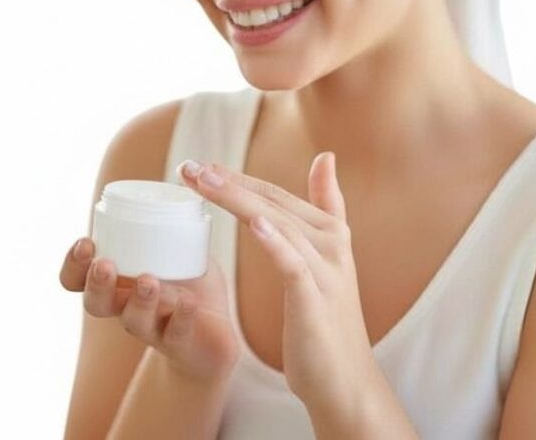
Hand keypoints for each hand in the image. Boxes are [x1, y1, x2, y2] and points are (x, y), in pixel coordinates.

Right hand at [58, 228, 238, 384]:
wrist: (215, 335)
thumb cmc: (189, 284)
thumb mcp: (179, 245)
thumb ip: (177, 216)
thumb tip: (190, 169)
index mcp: (116, 282)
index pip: (77, 278)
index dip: (73, 264)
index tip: (85, 242)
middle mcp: (125, 307)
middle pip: (94, 303)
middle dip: (96, 282)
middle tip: (105, 263)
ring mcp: (152, 328)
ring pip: (132, 321)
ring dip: (138, 300)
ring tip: (149, 280)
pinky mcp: (180, 344)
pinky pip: (175, 334)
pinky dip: (180, 317)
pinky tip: (188, 302)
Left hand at [179, 155, 376, 429]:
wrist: (345, 380)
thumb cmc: (328, 319)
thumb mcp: (328, 258)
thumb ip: (329, 205)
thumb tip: (326, 156)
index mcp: (330, 232)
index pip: (276, 194)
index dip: (239, 177)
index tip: (199, 164)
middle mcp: (331, 245)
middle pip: (273, 204)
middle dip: (229, 183)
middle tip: (189, 167)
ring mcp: (326, 272)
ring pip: (278, 225)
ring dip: (239, 200)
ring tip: (206, 182)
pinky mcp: (316, 301)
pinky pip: (293, 265)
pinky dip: (274, 241)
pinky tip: (252, 222)